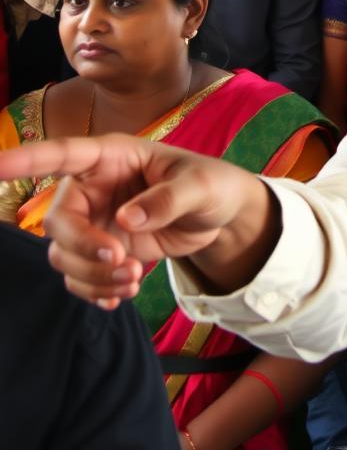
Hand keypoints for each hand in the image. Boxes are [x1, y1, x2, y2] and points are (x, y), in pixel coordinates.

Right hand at [0, 134, 278, 305]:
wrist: (218, 218)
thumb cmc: (210, 186)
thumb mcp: (199, 187)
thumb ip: (166, 199)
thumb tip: (127, 220)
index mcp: (112, 155)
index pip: (61, 154)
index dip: (25, 158)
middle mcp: (93, 187)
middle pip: (58, 222)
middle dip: (83, 249)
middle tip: (124, 263)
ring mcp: (94, 221)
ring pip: (64, 256)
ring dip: (92, 275)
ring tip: (135, 280)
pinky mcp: (101, 250)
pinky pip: (78, 277)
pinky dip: (95, 291)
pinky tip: (122, 295)